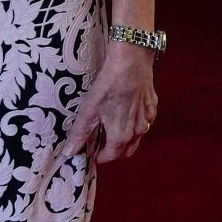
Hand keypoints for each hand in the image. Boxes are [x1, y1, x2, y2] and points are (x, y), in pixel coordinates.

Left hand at [61, 41, 157, 164]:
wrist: (131, 64)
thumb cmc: (108, 87)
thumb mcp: (89, 111)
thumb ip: (80, 134)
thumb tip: (69, 153)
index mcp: (121, 136)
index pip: (111, 157)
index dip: (100, 158)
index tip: (92, 155)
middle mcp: (138, 132)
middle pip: (126, 151)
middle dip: (113, 152)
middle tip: (100, 145)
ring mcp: (148, 120)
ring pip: (137, 139)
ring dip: (125, 140)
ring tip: (111, 130)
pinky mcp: (152, 107)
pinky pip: (145, 124)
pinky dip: (135, 126)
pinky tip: (126, 115)